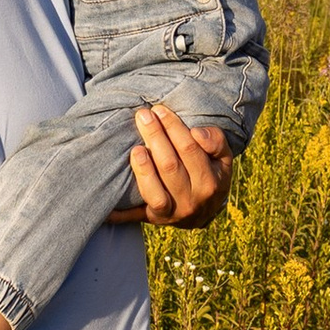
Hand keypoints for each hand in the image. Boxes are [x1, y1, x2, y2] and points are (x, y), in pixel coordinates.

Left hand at [115, 105, 233, 229]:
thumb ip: (216, 141)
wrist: (205, 211)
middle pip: (170, 166)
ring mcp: (171, 213)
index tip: (160, 110)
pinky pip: (133, 217)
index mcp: (210, 183)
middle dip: (155, 137)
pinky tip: (106, 204)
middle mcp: (191, 201)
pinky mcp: (152, 220)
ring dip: (143, 170)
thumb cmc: (210, 174)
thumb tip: (197, 133)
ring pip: (154, 193)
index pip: (189, 149)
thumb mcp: (223, 158)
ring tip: (135, 149)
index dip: (174, 127)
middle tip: (143, 116)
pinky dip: (118, 213)